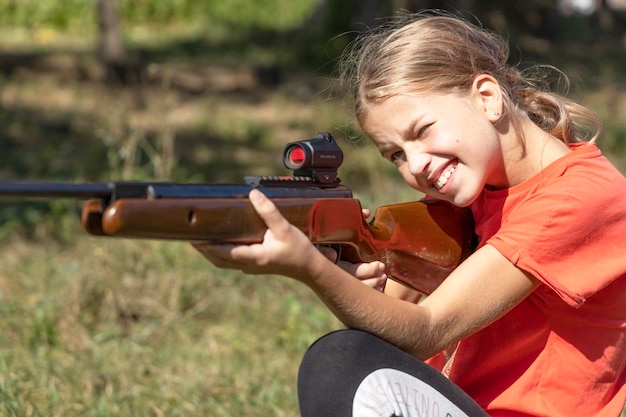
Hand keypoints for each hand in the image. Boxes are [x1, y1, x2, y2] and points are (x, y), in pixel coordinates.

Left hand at [192, 189, 327, 280]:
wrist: (308, 268)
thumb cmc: (298, 250)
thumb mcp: (285, 229)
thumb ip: (269, 212)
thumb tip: (254, 194)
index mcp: (254, 257)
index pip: (222, 252)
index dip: (206, 244)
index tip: (192, 234)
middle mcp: (248, 265)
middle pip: (217, 259)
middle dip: (202, 248)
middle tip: (188, 233)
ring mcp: (249, 266)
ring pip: (221, 261)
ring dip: (208, 250)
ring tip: (196, 236)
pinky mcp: (252, 264)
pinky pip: (229, 259)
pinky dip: (218, 251)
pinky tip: (216, 239)